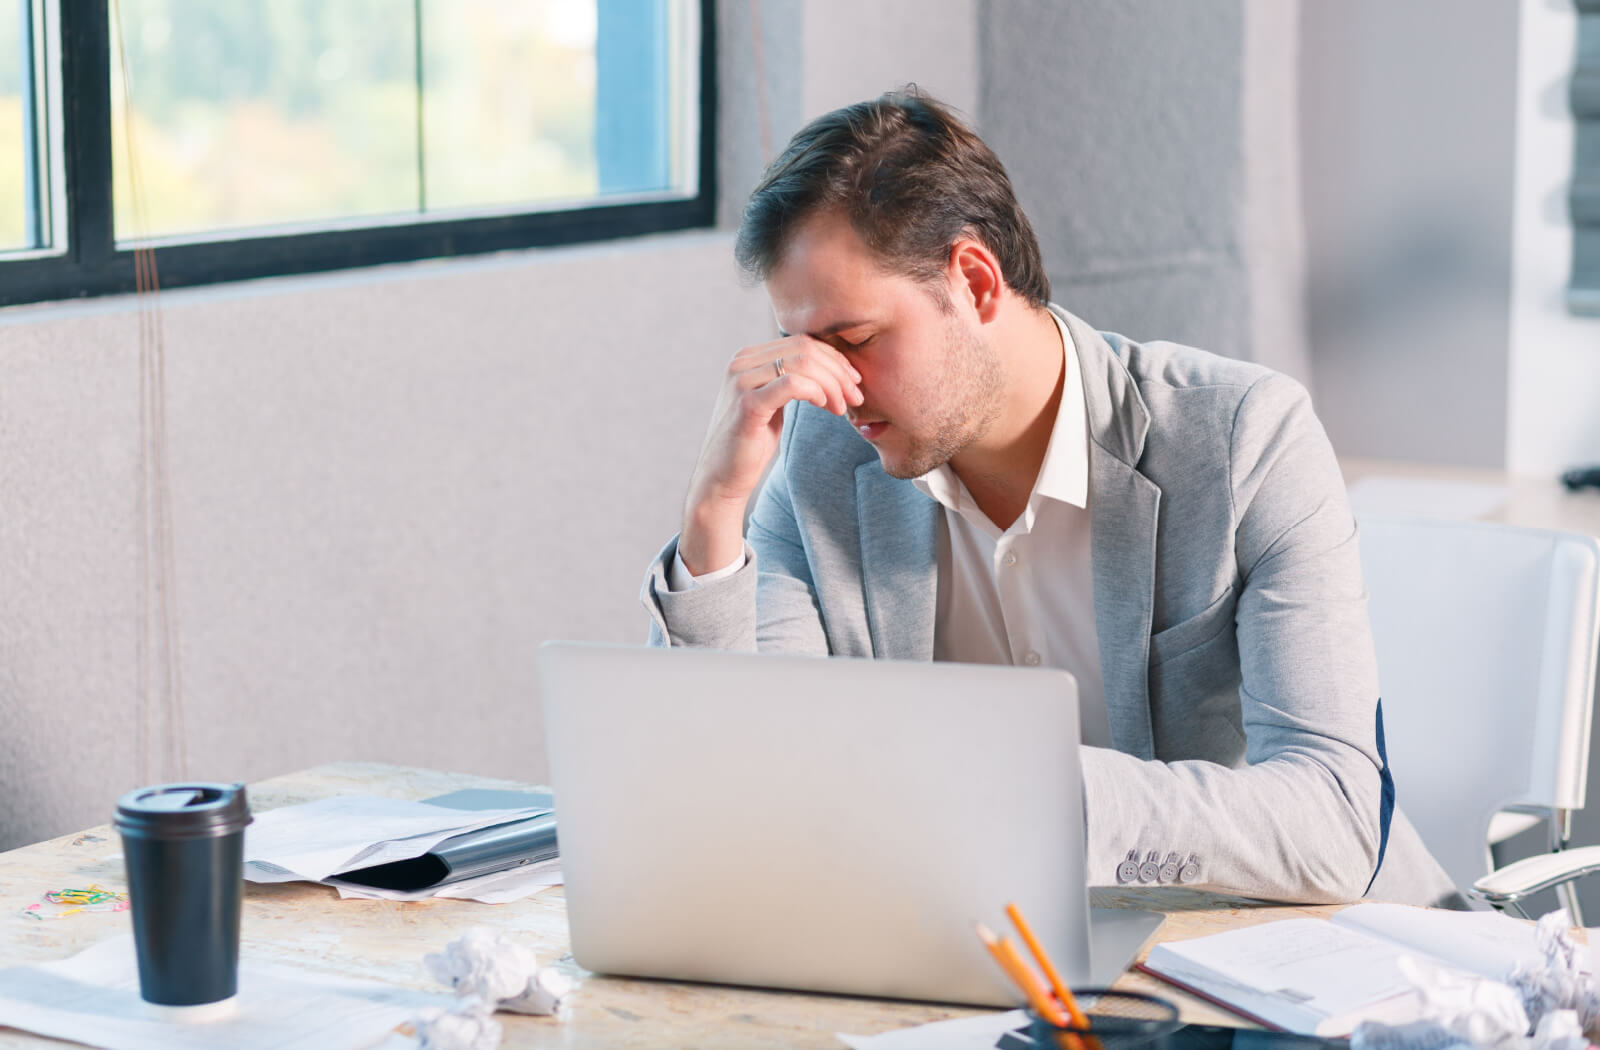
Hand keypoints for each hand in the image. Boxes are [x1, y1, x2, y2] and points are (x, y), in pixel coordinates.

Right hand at [679, 335, 862, 574]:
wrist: (722, 477)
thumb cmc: (751, 442)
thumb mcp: (773, 403)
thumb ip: (791, 381)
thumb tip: (829, 369)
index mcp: (749, 358)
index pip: (802, 342)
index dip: (834, 358)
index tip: (853, 382)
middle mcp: (742, 363)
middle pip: (806, 349)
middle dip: (839, 371)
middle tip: (855, 396)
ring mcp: (742, 381)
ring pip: (803, 363)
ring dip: (832, 384)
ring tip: (842, 407)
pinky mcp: (747, 404)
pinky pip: (792, 384)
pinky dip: (816, 391)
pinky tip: (825, 406)